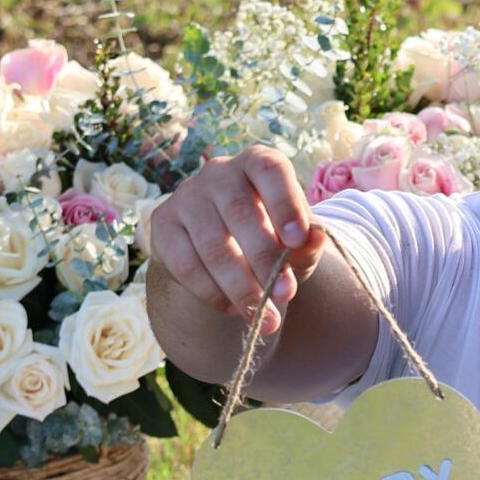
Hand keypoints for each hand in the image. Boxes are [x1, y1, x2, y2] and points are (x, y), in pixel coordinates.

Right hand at [148, 144, 325, 333]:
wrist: (222, 254)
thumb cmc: (269, 239)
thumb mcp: (294, 243)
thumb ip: (306, 243)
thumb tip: (316, 237)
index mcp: (256, 164)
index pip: (269, 170)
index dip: (284, 202)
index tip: (298, 240)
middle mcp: (218, 173)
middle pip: (239, 212)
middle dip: (264, 260)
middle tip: (283, 294)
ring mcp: (186, 196)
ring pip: (212, 245)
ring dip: (240, 286)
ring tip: (262, 315)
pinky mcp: (163, 225)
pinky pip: (186, 265)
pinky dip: (212, 293)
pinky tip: (232, 308)